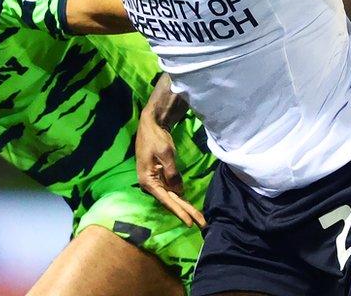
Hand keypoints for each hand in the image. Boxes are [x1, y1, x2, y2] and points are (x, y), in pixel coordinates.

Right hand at [136, 94, 205, 227]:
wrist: (151, 125)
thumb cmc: (156, 138)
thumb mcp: (166, 154)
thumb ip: (172, 173)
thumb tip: (179, 191)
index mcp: (148, 180)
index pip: (166, 199)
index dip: (179, 211)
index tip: (190, 222)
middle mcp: (150, 184)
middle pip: (170, 201)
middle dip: (187, 212)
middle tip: (202, 224)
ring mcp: (155, 180)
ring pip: (172, 197)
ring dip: (185, 207)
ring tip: (199, 219)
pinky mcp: (160, 176)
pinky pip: (172, 190)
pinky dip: (181, 198)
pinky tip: (190, 206)